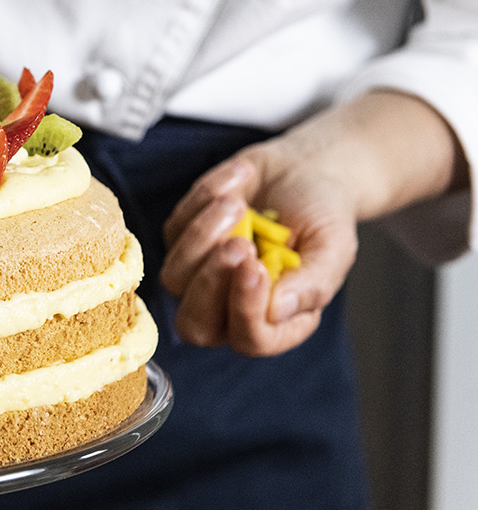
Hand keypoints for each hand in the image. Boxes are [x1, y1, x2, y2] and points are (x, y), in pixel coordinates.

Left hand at [160, 146, 357, 356]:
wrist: (304, 170)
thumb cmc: (322, 215)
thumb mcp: (333, 246)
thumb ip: (313, 284)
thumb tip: (279, 310)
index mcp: (277, 319)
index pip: (250, 339)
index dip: (246, 310)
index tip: (257, 266)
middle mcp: (232, 305)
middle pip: (195, 326)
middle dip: (211, 285)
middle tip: (240, 244)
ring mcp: (201, 274)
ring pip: (175, 278)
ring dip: (203, 237)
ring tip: (238, 203)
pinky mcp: (181, 240)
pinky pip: (174, 230)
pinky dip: (203, 201)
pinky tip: (239, 181)